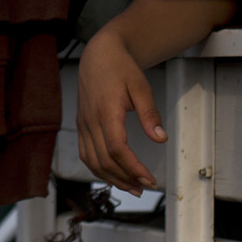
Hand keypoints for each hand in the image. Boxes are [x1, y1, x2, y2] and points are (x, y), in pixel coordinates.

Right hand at [76, 30, 164, 194]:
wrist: (99, 54)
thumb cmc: (120, 68)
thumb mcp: (141, 86)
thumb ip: (149, 114)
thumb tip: (160, 138)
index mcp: (106, 111)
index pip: (117, 149)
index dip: (133, 169)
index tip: (149, 179)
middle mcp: (90, 121)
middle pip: (104, 161)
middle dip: (125, 179)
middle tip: (145, 187)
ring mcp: (83, 124)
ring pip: (92, 162)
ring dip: (111, 179)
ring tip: (132, 187)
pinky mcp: (81, 125)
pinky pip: (86, 154)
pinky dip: (99, 169)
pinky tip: (113, 175)